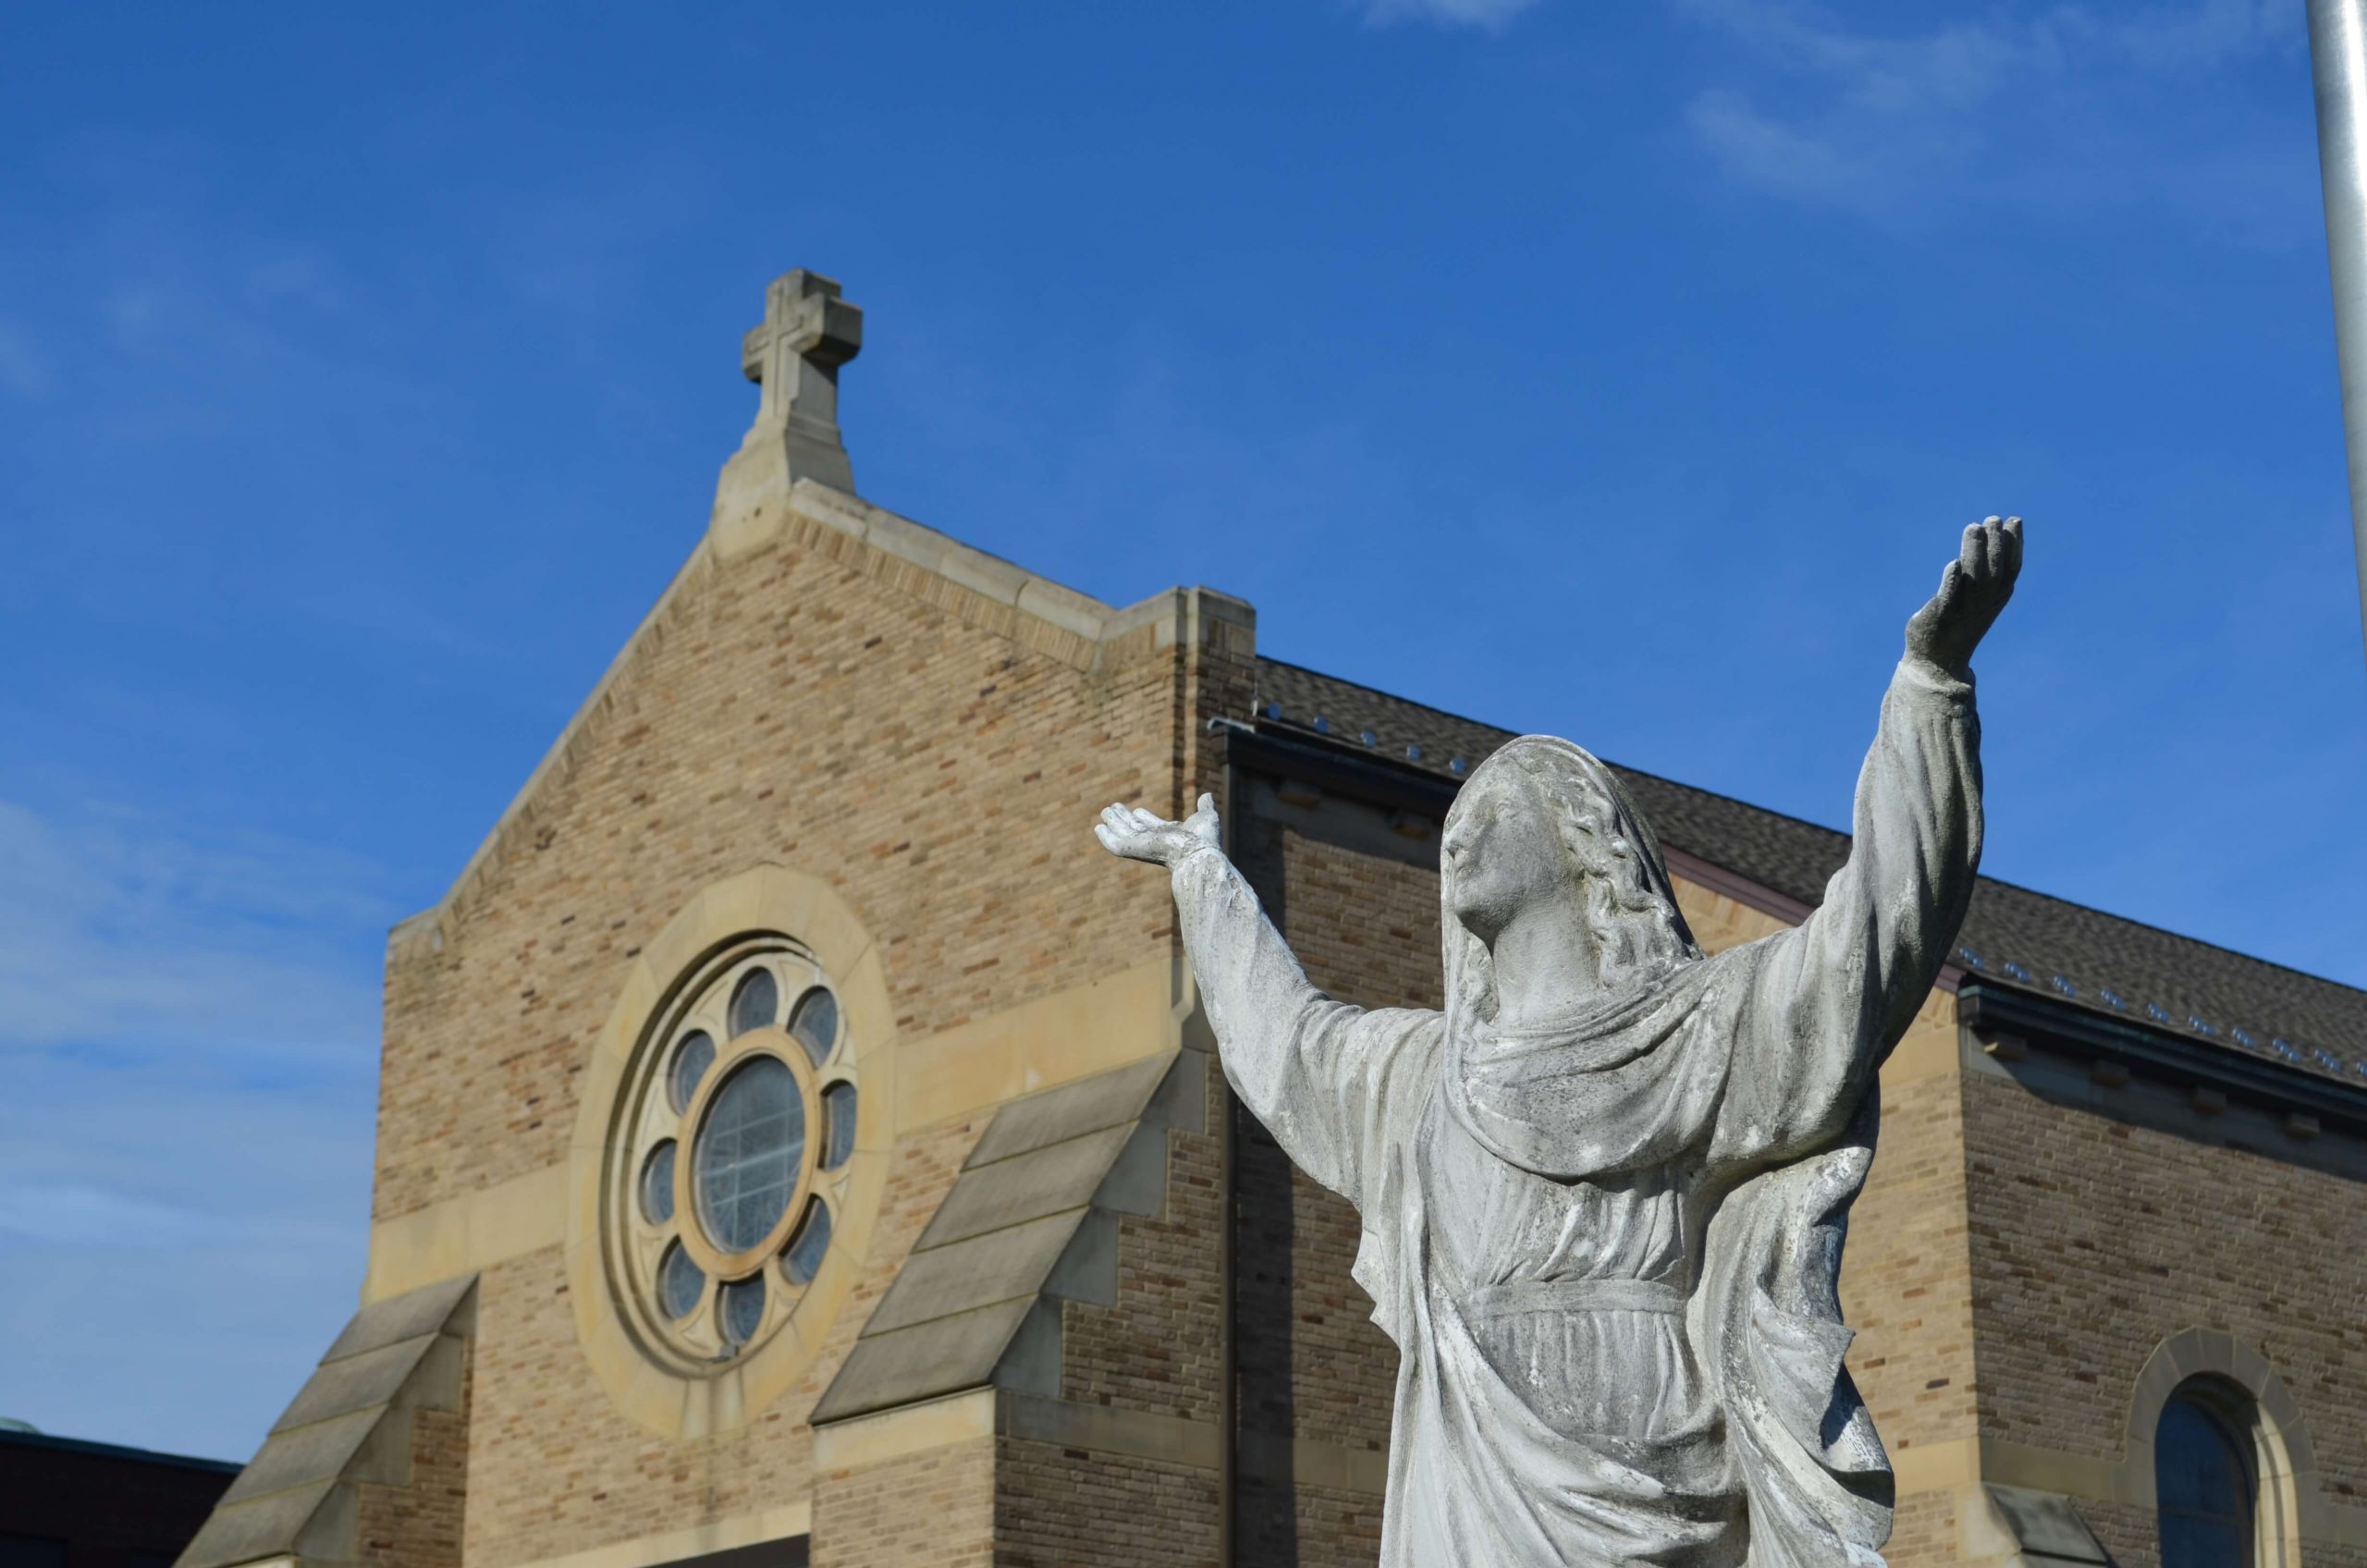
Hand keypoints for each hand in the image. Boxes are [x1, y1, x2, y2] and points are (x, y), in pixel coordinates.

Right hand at [1094, 793, 1220, 866]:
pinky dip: (1106, 837)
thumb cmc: (1204, 840)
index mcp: (1171, 835)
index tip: (1137, 811)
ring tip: (1105, 811)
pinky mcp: (1134, 849)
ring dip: (1114, 822)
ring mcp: (1144, 845)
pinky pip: (1116, 844)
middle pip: (1136, 829)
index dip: (1145, 818)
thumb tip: (1208, 795)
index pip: (1154, 826)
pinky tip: (1099, 828)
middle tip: (1114, 807)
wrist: (1198, 853)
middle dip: (1125, 819)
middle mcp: (1156, 841)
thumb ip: (1205, 806)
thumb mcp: (1206, 817)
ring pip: (1124, 833)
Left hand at [1905, 515, 2021, 677]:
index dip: (2015, 544)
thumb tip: (1989, 541)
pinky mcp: (1941, 615)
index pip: (2011, 567)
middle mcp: (1983, 603)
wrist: (1937, 662)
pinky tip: (1953, 564)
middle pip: (1995, 569)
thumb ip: (1984, 574)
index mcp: (1996, 598)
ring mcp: (1963, 609)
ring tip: (1973, 527)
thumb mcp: (1978, 599)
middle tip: (1993, 518)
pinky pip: (1948, 597)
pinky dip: (1952, 581)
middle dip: (1996, 542)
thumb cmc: (1958, 624)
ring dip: (1975, 552)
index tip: (2015, 520)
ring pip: (1974, 578)